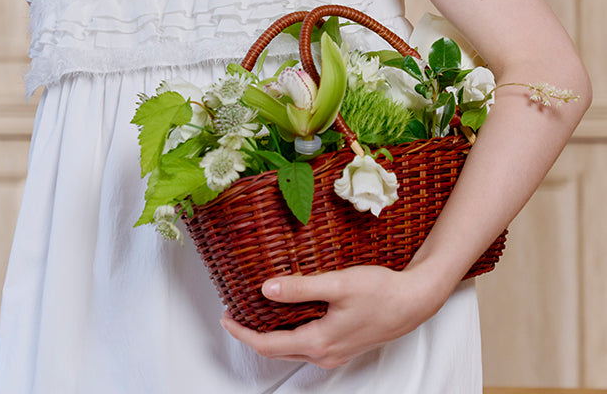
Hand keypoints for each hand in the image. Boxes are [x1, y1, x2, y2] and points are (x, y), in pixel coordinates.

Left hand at [220, 264, 445, 368]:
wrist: (414, 302)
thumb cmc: (380, 291)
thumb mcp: (338, 284)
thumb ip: (301, 288)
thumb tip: (266, 289)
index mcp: (318, 342)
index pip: (268, 344)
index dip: (243, 332)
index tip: (226, 316)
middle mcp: (323, 354)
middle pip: (277, 350)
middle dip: (252, 333)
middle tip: (234, 311)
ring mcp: (334, 353)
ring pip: (292, 348)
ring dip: (270, 334)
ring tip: (255, 310)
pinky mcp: (342, 346)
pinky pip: (306, 344)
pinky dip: (289, 332)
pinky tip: (287, 313)